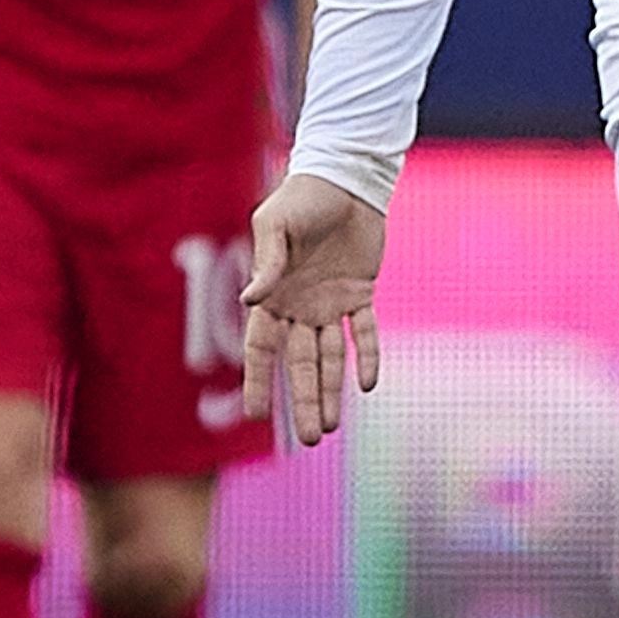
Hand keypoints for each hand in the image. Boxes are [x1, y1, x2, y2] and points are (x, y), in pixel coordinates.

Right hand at [241, 170, 385, 446]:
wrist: (343, 178)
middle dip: (302, 401)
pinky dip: (365, 356)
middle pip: (298, 363)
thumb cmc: (300, 197)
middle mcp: (298, 306)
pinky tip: (367, 385)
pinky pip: (363, 332)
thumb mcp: (275, 224)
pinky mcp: (359, 293)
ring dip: (329, 391)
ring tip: (329, 428)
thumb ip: (266, 262)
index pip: (261, 347)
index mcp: (271, 294)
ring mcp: (329, 303)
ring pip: (329, 357)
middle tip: (310, 439)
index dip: (259, 380)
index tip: (256, 415)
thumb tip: (251, 301)